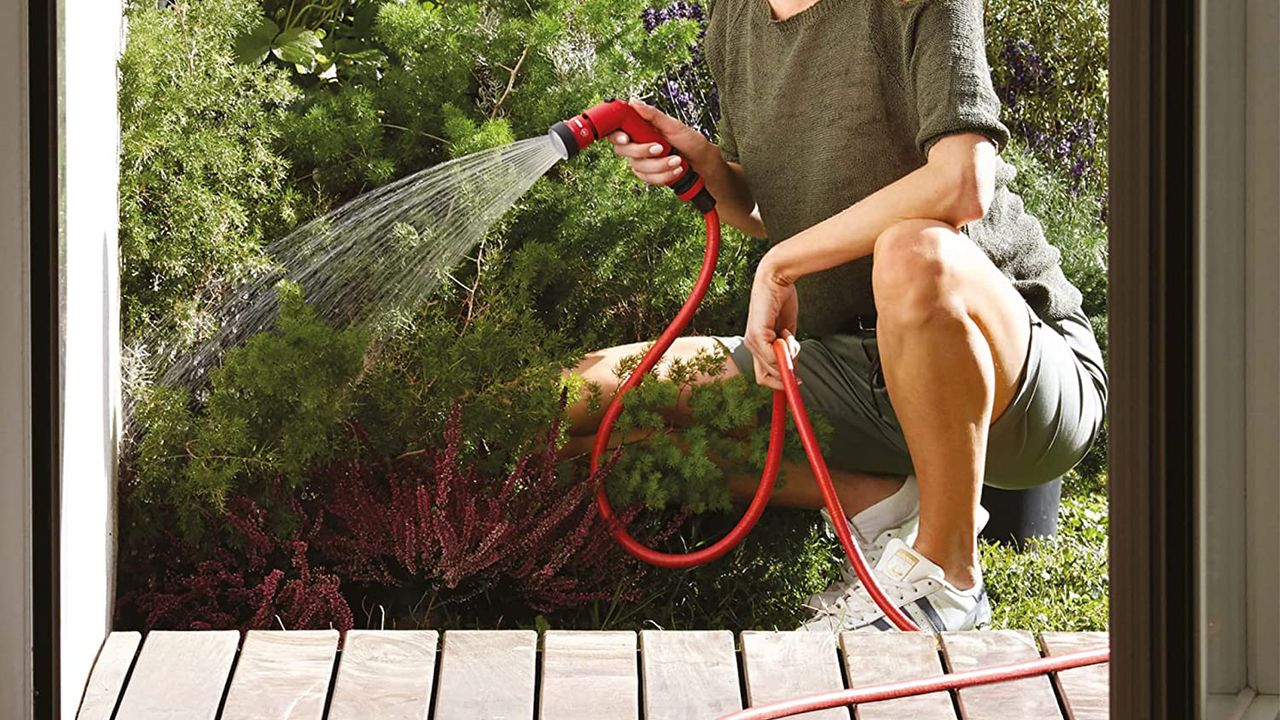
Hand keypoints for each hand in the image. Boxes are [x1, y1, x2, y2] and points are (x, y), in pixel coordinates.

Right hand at [609, 98, 719, 185]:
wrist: (702, 162)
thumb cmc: (690, 141)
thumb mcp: (674, 125)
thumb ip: (653, 115)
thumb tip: (634, 102)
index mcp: (640, 129)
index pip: (616, 131)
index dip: (616, 135)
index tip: (627, 138)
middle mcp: (637, 144)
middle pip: (623, 150)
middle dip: (642, 151)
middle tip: (661, 148)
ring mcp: (641, 161)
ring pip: (638, 166)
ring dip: (660, 165)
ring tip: (678, 160)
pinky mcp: (648, 175)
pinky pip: (648, 179)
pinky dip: (664, 175)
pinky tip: (676, 169)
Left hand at [743, 255, 800, 390]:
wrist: (776, 279)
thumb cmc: (783, 302)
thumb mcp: (787, 332)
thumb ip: (787, 351)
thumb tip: (792, 370)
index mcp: (757, 345)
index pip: (763, 377)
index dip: (779, 383)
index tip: (797, 381)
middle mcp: (751, 346)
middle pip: (766, 378)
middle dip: (786, 372)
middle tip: (795, 352)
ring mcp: (751, 341)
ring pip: (773, 368)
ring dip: (789, 355)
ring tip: (789, 334)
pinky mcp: (756, 335)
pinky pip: (773, 357)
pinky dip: (786, 349)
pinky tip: (786, 332)